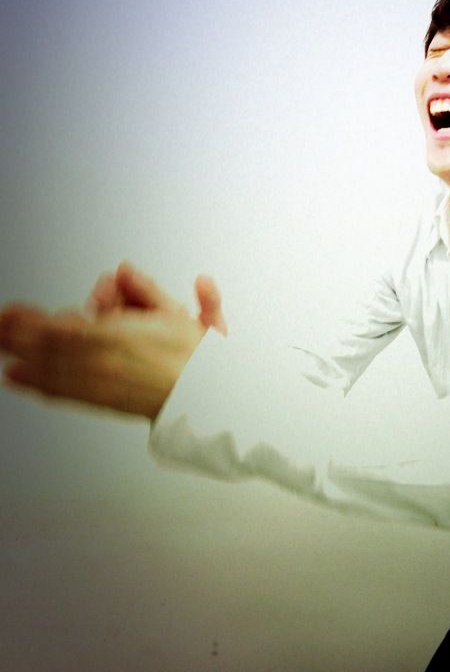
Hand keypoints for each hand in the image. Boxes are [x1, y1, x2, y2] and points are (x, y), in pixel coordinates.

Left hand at [1, 268, 224, 419]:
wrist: (208, 396)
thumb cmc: (196, 358)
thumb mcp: (176, 313)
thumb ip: (146, 290)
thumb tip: (124, 271)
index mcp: (118, 336)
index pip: (62, 328)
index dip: (32, 321)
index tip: (10, 313)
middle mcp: (103, 361)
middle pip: (49, 346)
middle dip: (18, 335)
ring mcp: (100, 383)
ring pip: (50, 369)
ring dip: (21, 356)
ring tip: (2, 350)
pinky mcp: (102, 401)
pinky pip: (62, 392)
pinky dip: (36, 384)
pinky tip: (18, 378)